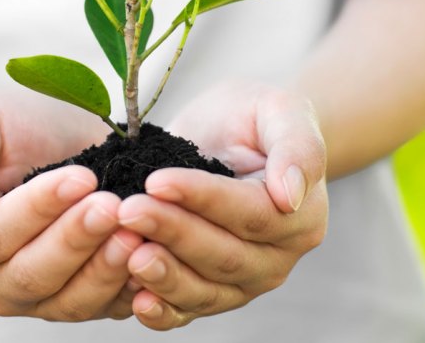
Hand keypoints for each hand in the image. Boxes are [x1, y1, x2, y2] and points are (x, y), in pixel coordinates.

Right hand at [0, 94, 141, 319]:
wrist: (35, 142)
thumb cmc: (0, 130)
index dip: (39, 209)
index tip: (81, 177)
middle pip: (33, 275)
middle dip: (77, 240)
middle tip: (114, 206)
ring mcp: (38, 301)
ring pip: (72, 301)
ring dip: (108, 269)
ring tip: (138, 230)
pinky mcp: (81, 303)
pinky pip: (108, 306)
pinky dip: (133, 285)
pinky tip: (156, 254)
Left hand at [117, 84, 328, 329]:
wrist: (233, 136)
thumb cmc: (255, 119)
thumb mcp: (281, 111)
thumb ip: (297, 147)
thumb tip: (290, 195)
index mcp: (299, 217)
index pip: (249, 214)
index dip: (202, 199)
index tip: (158, 181)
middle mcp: (276, 258)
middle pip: (222, 255)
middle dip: (171, 233)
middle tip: (127, 211)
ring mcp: (244, 283)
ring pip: (203, 290)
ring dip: (162, 275)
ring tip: (125, 252)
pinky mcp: (210, 294)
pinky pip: (186, 312)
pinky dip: (160, 311)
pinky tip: (134, 300)